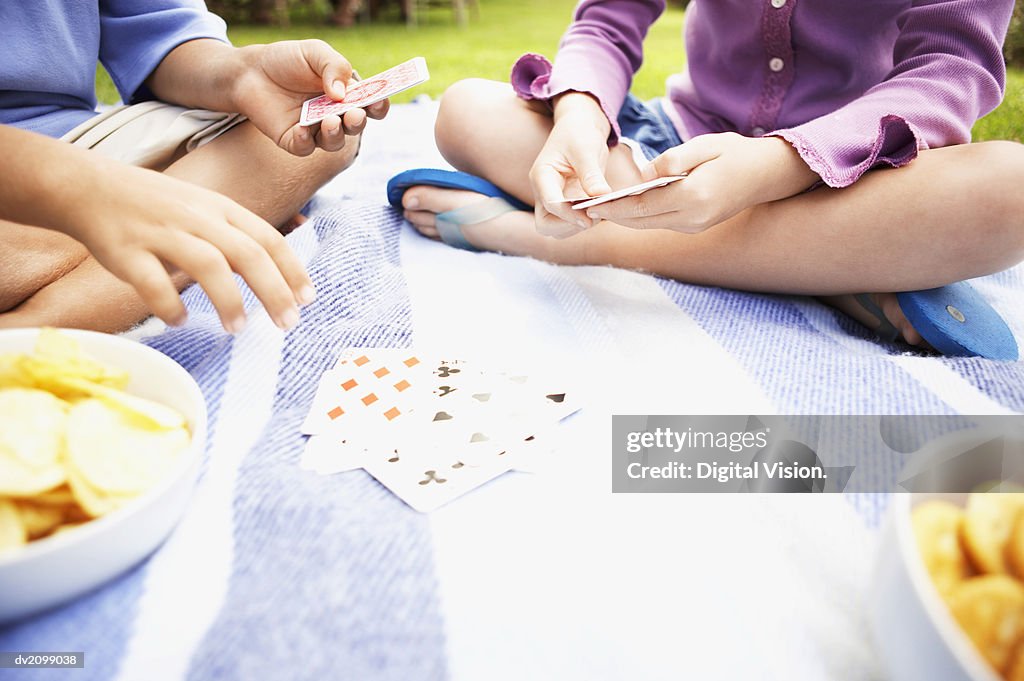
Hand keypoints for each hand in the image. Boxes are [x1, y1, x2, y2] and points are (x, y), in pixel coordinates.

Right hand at [0, 125, 312, 331]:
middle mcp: (197, 218)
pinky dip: (170, 306)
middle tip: (287, 323)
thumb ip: (238, 237)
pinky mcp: (128, 251)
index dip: (292, 270)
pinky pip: (153, 283)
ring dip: (228, 300)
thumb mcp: (206, 209)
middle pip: (248, 253)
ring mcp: (162, 233)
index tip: (308, 299)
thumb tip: (279, 276)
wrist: (91, 188)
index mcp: (221, 208)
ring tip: (238, 328)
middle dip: (273, 291)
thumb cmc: (159, 208)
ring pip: (207, 264)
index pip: (268, 238)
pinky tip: (179, 321)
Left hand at [231, 40, 389, 156]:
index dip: (378, 105)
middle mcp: (334, 115)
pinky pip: (305, 148)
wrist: (250, 71)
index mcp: (346, 94)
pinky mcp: (293, 140)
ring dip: (335, 134)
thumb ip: (334, 66)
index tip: (377, 100)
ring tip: (329, 121)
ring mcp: (314, 130)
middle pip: (355, 126)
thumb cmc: (286, 60)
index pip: (370, 105)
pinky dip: (305, 141)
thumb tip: (341, 93)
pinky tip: (301, 129)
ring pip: (333, 141)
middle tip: (354, 114)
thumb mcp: (314, 52)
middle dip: (358, 122)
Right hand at [529, 92, 612, 237]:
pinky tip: (601, 210)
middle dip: (569, 226)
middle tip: (594, 217)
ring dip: (578, 227)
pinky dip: (585, 222)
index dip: (568, 214)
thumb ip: (591, 173)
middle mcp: (543, 192)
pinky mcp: (566, 205)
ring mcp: (553, 200)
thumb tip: (601, 195)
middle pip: (546, 225)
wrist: (579, 128)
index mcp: (542, 175)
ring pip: (558, 229)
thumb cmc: (579, 133)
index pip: (549, 203)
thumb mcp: (586, 148)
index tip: (590, 218)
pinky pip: (571, 223)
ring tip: (601, 211)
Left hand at [584, 133, 818, 232]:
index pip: (643, 205)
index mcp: (693, 196)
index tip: (590, 205)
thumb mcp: (705, 145)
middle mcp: (693, 217)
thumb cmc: (736, 153)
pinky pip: (661, 223)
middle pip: (642, 221)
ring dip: (625, 219)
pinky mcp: (696, 226)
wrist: (768, 175)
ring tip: (598, 211)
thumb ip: (673, 159)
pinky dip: (641, 218)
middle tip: (584, 211)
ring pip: (650, 225)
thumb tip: (645, 173)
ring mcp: (695, 225)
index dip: (614, 206)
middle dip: (613, 216)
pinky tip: (625, 209)